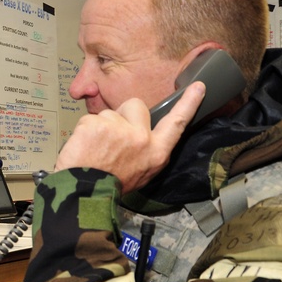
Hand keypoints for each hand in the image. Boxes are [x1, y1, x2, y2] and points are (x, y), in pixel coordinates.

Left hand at [55, 82, 206, 193]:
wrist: (86, 193)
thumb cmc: (112, 185)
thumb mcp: (142, 173)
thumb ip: (147, 151)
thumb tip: (144, 135)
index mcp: (156, 152)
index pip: (175, 124)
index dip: (188, 104)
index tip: (198, 87)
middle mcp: (141, 138)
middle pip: (135, 105)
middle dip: (124, 113)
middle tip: (112, 135)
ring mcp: (119, 129)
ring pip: (109, 113)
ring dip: (101, 126)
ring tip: (96, 148)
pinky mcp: (97, 124)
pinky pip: (89, 119)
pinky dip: (84, 131)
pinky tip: (85, 147)